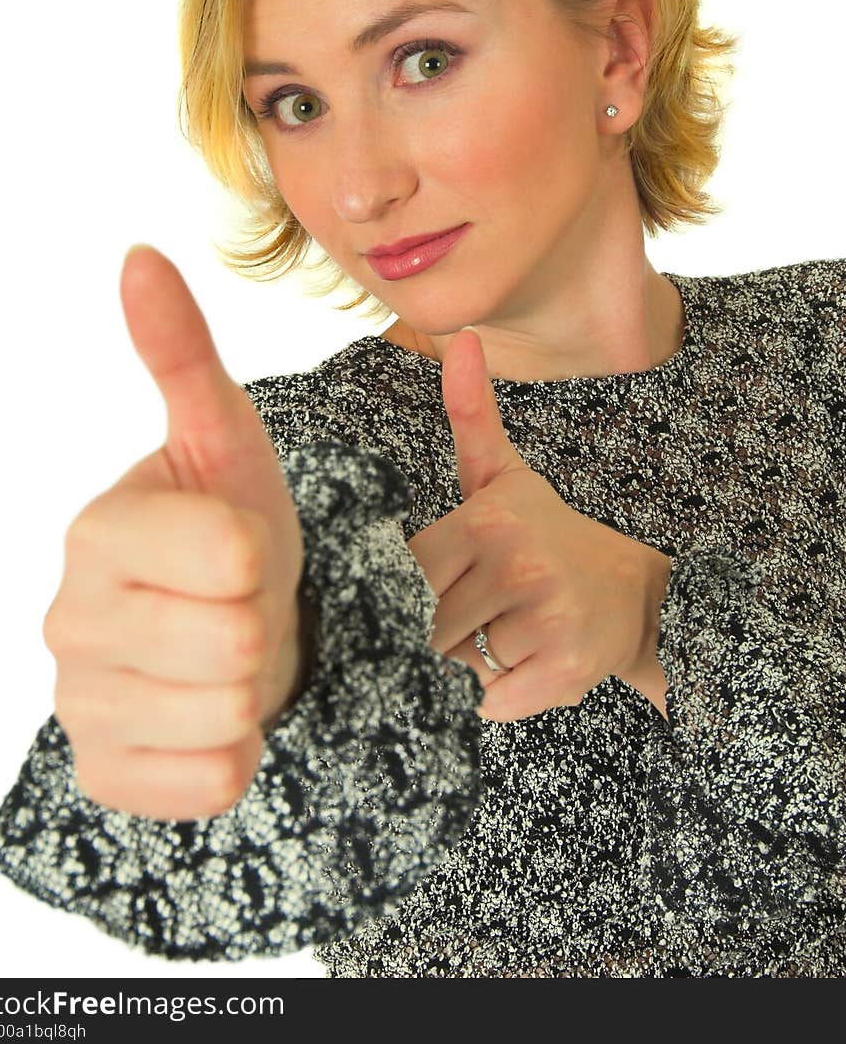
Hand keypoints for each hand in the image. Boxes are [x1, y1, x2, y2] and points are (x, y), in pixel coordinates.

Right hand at [42, 244, 308, 819]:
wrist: (222, 622)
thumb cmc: (230, 523)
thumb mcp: (222, 438)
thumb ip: (182, 354)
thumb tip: (140, 256)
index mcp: (98, 530)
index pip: (234, 554)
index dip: (262, 553)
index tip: (235, 547)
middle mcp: (68, 620)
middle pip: (238, 638)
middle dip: (263, 621)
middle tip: (235, 605)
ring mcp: (80, 704)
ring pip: (231, 713)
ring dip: (254, 686)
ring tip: (225, 654)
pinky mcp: (107, 774)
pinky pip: (215, 781)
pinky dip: (235, 749)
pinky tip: (207, 708)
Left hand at [406, 328, 671, 722]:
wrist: (636, 596)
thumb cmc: (550, 535)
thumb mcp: (505, 476)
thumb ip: (470, 415)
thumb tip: (459, 340)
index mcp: (487, 521)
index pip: (407, 576)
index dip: (426, 585)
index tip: (461, 574)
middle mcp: (517, 567)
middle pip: (426, 625)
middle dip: (447, 629)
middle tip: (489, 608)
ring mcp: (544, 621)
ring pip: (457, 667)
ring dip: (475, 664)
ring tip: (513, 631)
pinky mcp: (564, 672)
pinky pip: (490, 703)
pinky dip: (502, 696)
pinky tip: (529, 663)